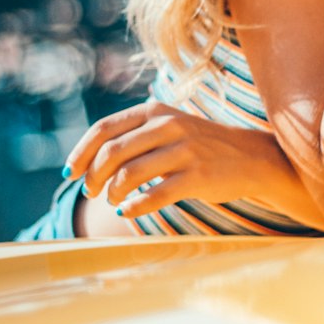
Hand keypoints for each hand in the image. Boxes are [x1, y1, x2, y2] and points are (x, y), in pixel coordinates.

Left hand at [63, 100, 270, 218]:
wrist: (252, 158)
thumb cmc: (201, 147)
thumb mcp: (169, 127)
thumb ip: (134, 136)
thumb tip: (87, 159)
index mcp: (155, 110)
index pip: (103, 129)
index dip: (81, 153)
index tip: (71, 173)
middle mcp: (168, 125)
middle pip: (111, 153)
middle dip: (93, 177)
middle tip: (91, 192)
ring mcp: (184, 151)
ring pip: (129, 175)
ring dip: (112, 193)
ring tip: (113, 202)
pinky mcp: (197, 177)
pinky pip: (154, 196)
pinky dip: (133, 207)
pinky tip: (127, 212)